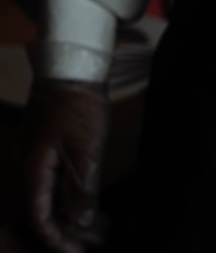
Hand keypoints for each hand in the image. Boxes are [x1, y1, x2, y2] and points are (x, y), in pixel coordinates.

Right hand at [20, 79, 109, 252]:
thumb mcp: (86, 150)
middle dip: (66, 231)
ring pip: (50, 196)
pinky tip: (91, 202)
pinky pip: (55, 181)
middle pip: (42, 210)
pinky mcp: (47, 148)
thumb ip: (81, 189)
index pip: (37, 216)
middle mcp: (28, 167)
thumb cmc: (78, 106)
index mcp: (33, 170)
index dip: (54, 238)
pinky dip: (72, 195)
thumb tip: (80, 222)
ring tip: (99, 230)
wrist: (72, 67)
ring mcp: (36, 157)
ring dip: (72, 215)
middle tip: (90, 246)